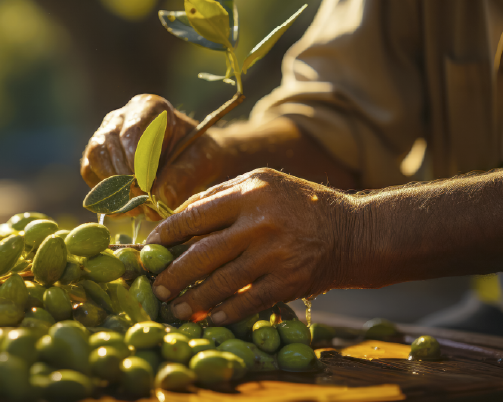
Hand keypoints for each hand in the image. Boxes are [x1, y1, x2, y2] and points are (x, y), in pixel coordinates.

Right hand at [81, 94, 225, 218]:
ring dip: (112, 187)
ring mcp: (106, 135)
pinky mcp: (97, 157)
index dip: (137, 163)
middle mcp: (121, 117)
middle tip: (142, 202)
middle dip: (124, 179)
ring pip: (95, 158)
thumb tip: (161, 197)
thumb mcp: (201, 162)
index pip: (132, 132)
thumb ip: (183, 177)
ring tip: (135, 207)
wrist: (191, 161)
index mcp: (149, 107)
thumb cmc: (197, 155)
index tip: (148, 187)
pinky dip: (105, 194)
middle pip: (108, 144)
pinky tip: (125, 208)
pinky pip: (90, 173)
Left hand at [146, 168, 363, 324]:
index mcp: (249, 192)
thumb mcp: (263, 184)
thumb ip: (222, 196)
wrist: (354, 231)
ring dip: (194, 299)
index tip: (148, 251)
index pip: (194, 215)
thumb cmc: (300, 205)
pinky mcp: (289, 281)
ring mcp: (275, 253)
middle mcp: (260, 222)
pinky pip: (249, 301)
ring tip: (176, 308)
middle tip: (155, 288)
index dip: (166, 236)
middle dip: (173, 275)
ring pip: (222, 282)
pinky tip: (211, 318)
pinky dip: (227, 312)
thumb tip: (178, 217)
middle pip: (202, 253)